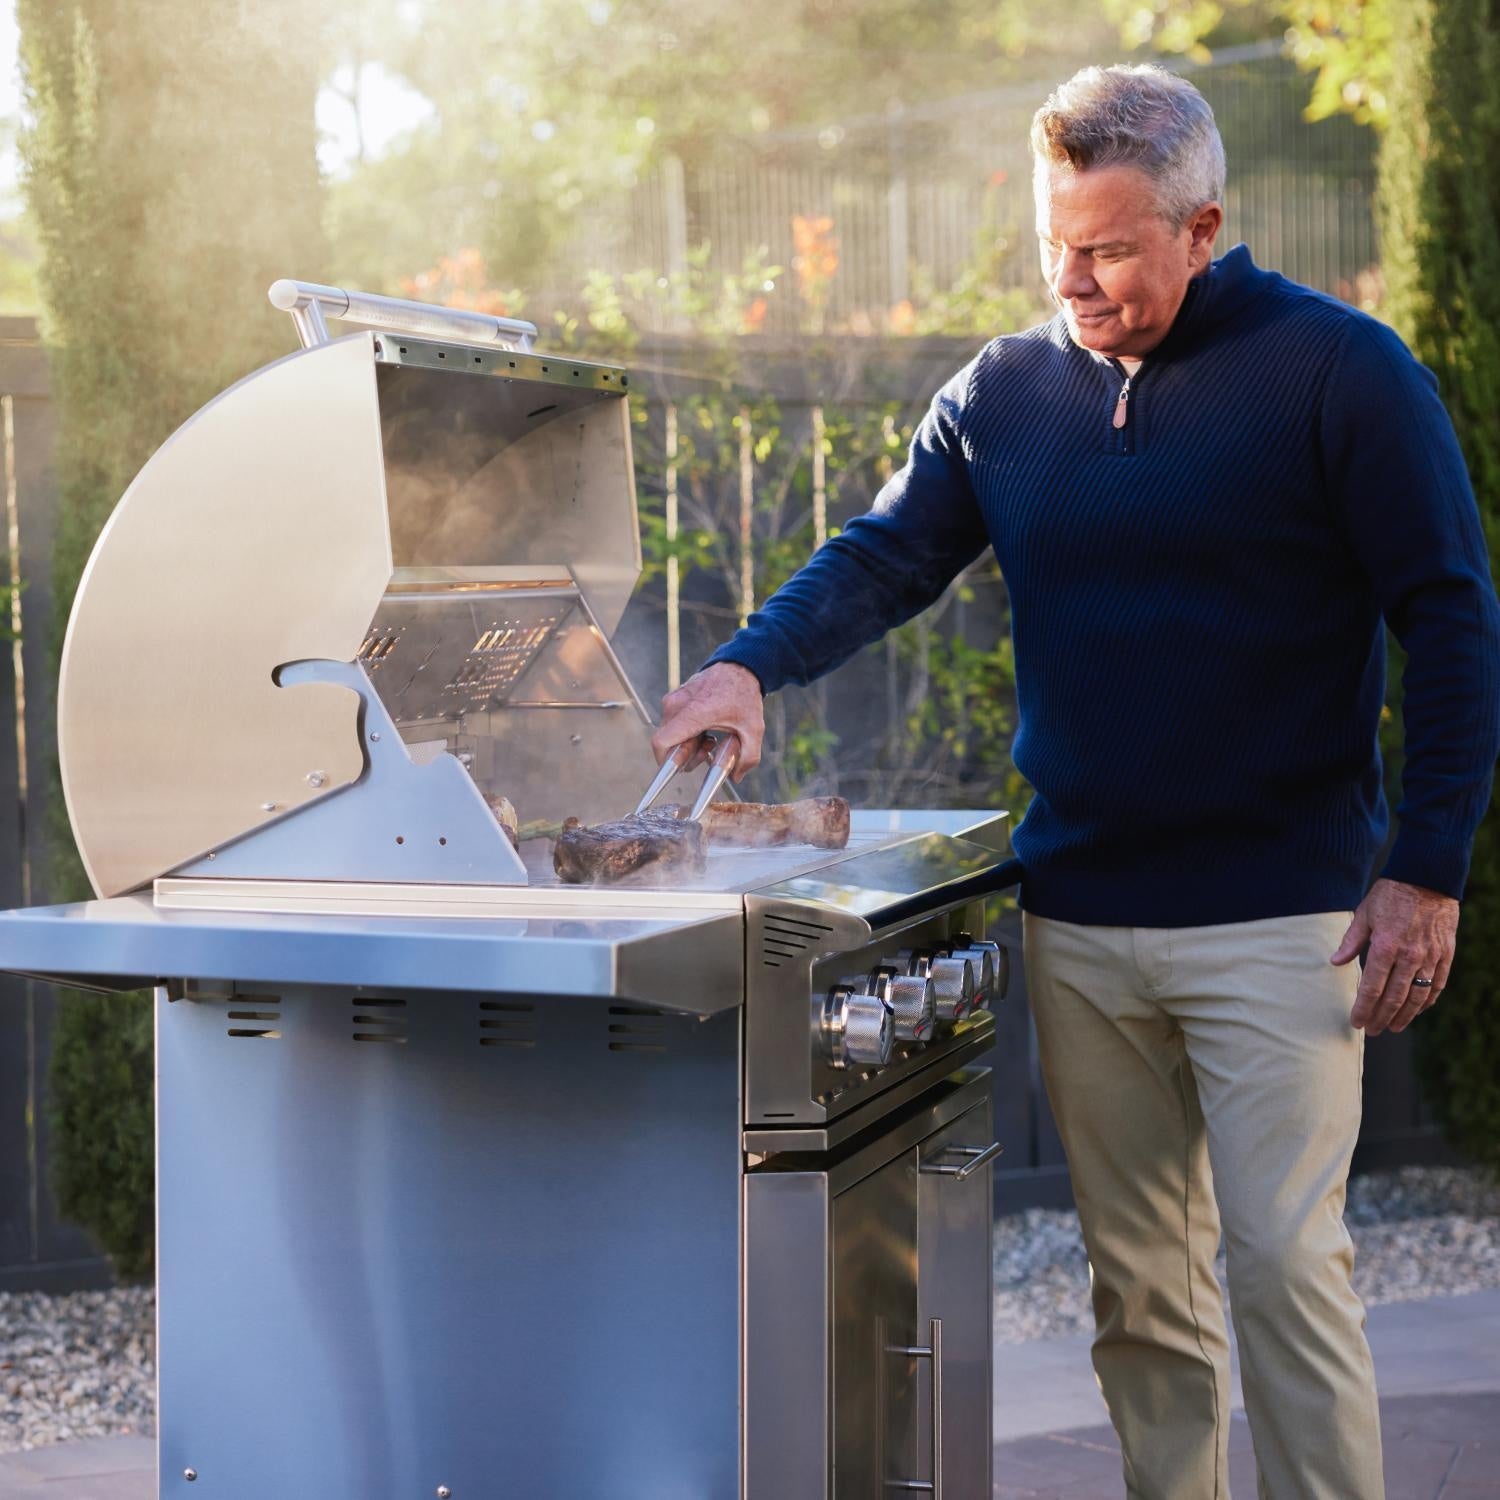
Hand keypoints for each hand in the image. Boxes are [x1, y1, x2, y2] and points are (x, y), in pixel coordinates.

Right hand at [652, 662, 765, 779]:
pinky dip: (686, 733)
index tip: (678, 769)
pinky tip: (706, 731)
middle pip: (667, 742)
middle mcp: (677, 704)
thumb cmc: (744, 696)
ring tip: (710, 741)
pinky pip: (673, 723)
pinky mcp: (674, 697)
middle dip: (684, 755)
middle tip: (707, 753)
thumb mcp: (753, 730)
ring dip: (687, 744)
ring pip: (670, 733)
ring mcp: (673, 699)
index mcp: (693, 713)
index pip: (661, 743)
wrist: (740, 667)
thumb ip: (748, 757)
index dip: (665, 762)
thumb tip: (736, 777)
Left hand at [1331, 878, 1458, 1034]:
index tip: (1357, 1022)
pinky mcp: (1445, 954)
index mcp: (1386, 946)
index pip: (1372, 987)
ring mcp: (1430, 957)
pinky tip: (1418, 1009)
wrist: (1427, 880)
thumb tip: (1335, 963)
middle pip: (1395, 997)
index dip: (1364, 1007)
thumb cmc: (1390, 896)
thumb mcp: (1364, 914)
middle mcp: (1410, 956)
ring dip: (1405, 1015)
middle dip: (1381, 1016)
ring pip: (1418, 995)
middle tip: (1372, 1030)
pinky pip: (1437, 984)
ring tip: (1393, 1027)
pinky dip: (1427, 1000)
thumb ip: (1351, 942)